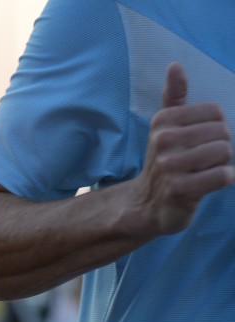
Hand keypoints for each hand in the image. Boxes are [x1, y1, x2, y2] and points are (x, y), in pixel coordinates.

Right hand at [130, 62, 234, 236]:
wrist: (148, 204)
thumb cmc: (166, 161)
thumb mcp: (165, 127)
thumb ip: (174, 96)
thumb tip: (175, 65)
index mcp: (163, 121)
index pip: (215, 112)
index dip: (215, 127)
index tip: (198, 141)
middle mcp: (163, 141)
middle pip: (223, 132)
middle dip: (220, 147)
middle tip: (201, 160)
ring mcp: (170, 166)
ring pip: (224, 152)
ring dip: (222, 164)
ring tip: (204, 171)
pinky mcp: (180, 189)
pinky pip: (223, 175)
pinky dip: (225, 179)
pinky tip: (209, 183)